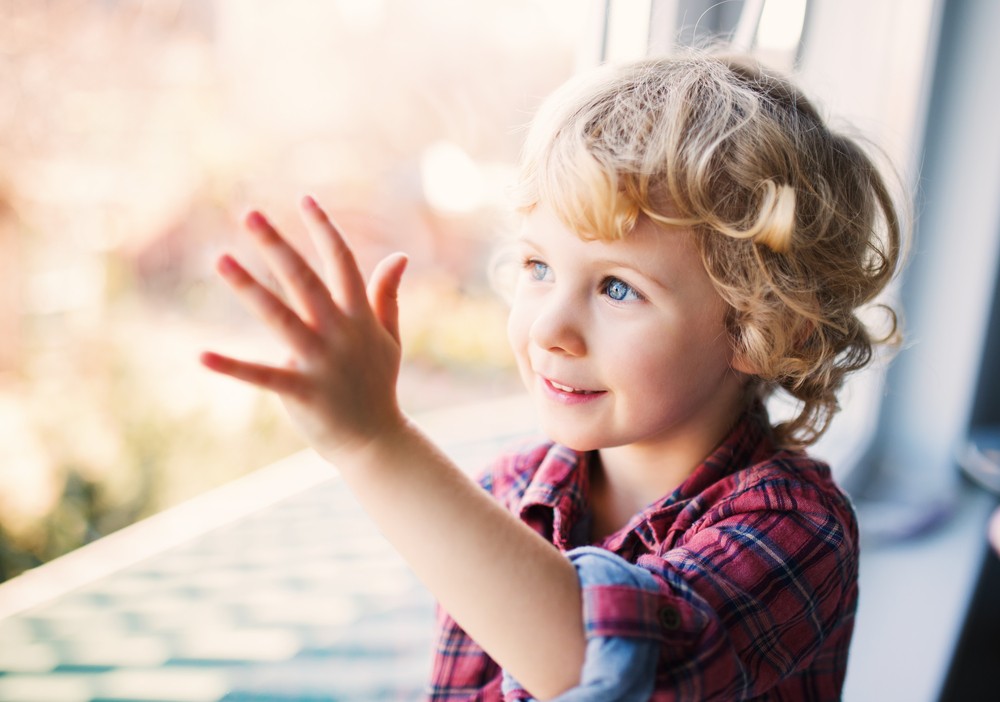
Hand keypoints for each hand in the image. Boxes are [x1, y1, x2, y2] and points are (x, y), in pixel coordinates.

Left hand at [201, 196, 409, 462]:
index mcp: (359, 316)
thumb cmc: (379, 384)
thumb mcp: (389, 336)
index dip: (324, 229)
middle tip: (249, 214)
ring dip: (250, 288)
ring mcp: (321, 362)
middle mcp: (340, 332)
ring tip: (220, 259)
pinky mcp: (302, 392)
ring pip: (281, 317)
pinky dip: (232, 367)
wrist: (377, 440)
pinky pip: (262, 376)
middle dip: (277, 245)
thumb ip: (388, 294)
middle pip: (305, 279)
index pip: (342, 262)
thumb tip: (399, 255)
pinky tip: (202, 354)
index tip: (304, 199)